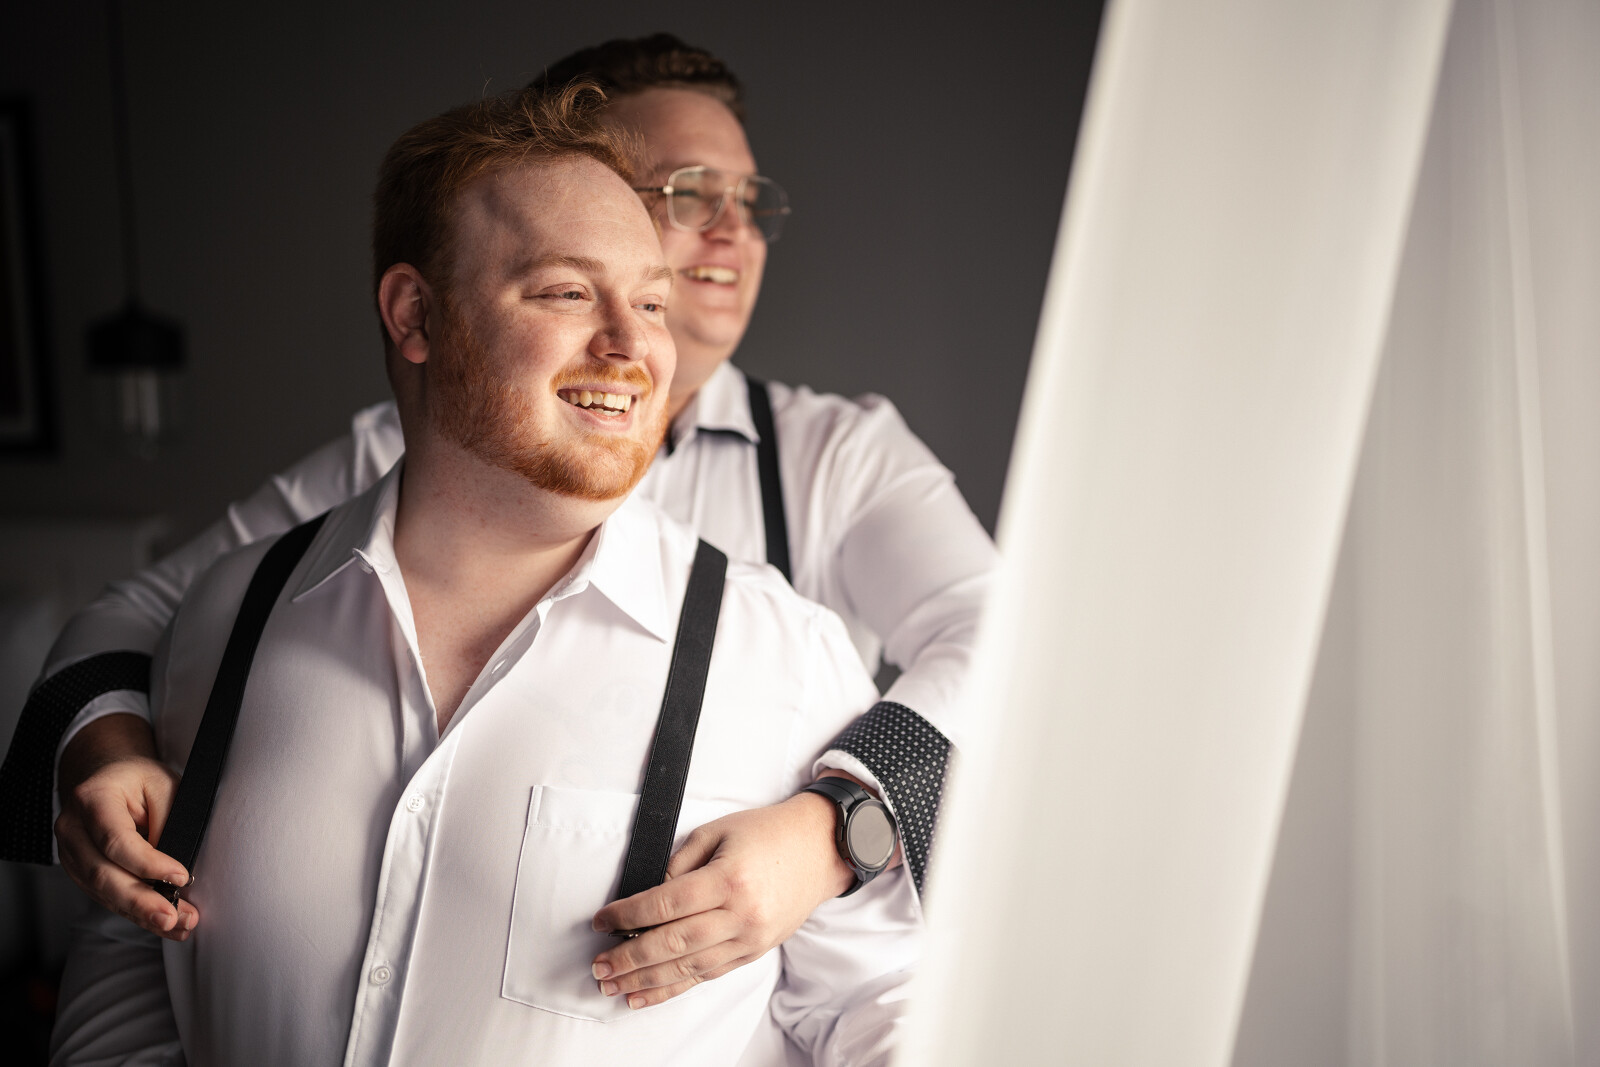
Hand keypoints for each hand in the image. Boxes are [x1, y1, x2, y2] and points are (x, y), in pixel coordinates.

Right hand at [56, 713, 196, 939]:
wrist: (108, 777)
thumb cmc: (140, 780)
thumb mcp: (163, 785)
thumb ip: (168, 822)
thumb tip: (176, 872)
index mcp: (92, 798)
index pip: (116, 839)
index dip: (148, 863)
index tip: (181, 877)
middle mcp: (72, 828)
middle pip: (102, 874)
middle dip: (140, 902)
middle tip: (173, 918)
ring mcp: (71, 853)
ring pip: (103, 892)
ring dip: (142, 914)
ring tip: (179, 925)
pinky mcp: (80, 872)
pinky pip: (106, 897)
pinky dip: (135, 913)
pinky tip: (163, 924)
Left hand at [588, 788, 853, 1009]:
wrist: (819, 849)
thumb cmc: (767, 833)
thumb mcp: (717, 832)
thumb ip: (680, 864)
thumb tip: (648, 897)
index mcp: (728, 878)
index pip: (666, 904)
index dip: (628, 915)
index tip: (603, 921)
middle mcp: (741, 914)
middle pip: (674, 943)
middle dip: (630, 958)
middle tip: (600, 966)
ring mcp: (750, 938)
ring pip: (690, 967)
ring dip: (647, 981)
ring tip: (614, 987)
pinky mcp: (755, 952)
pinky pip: (709, 975)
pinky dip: (676, 986)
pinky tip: (649, 993)